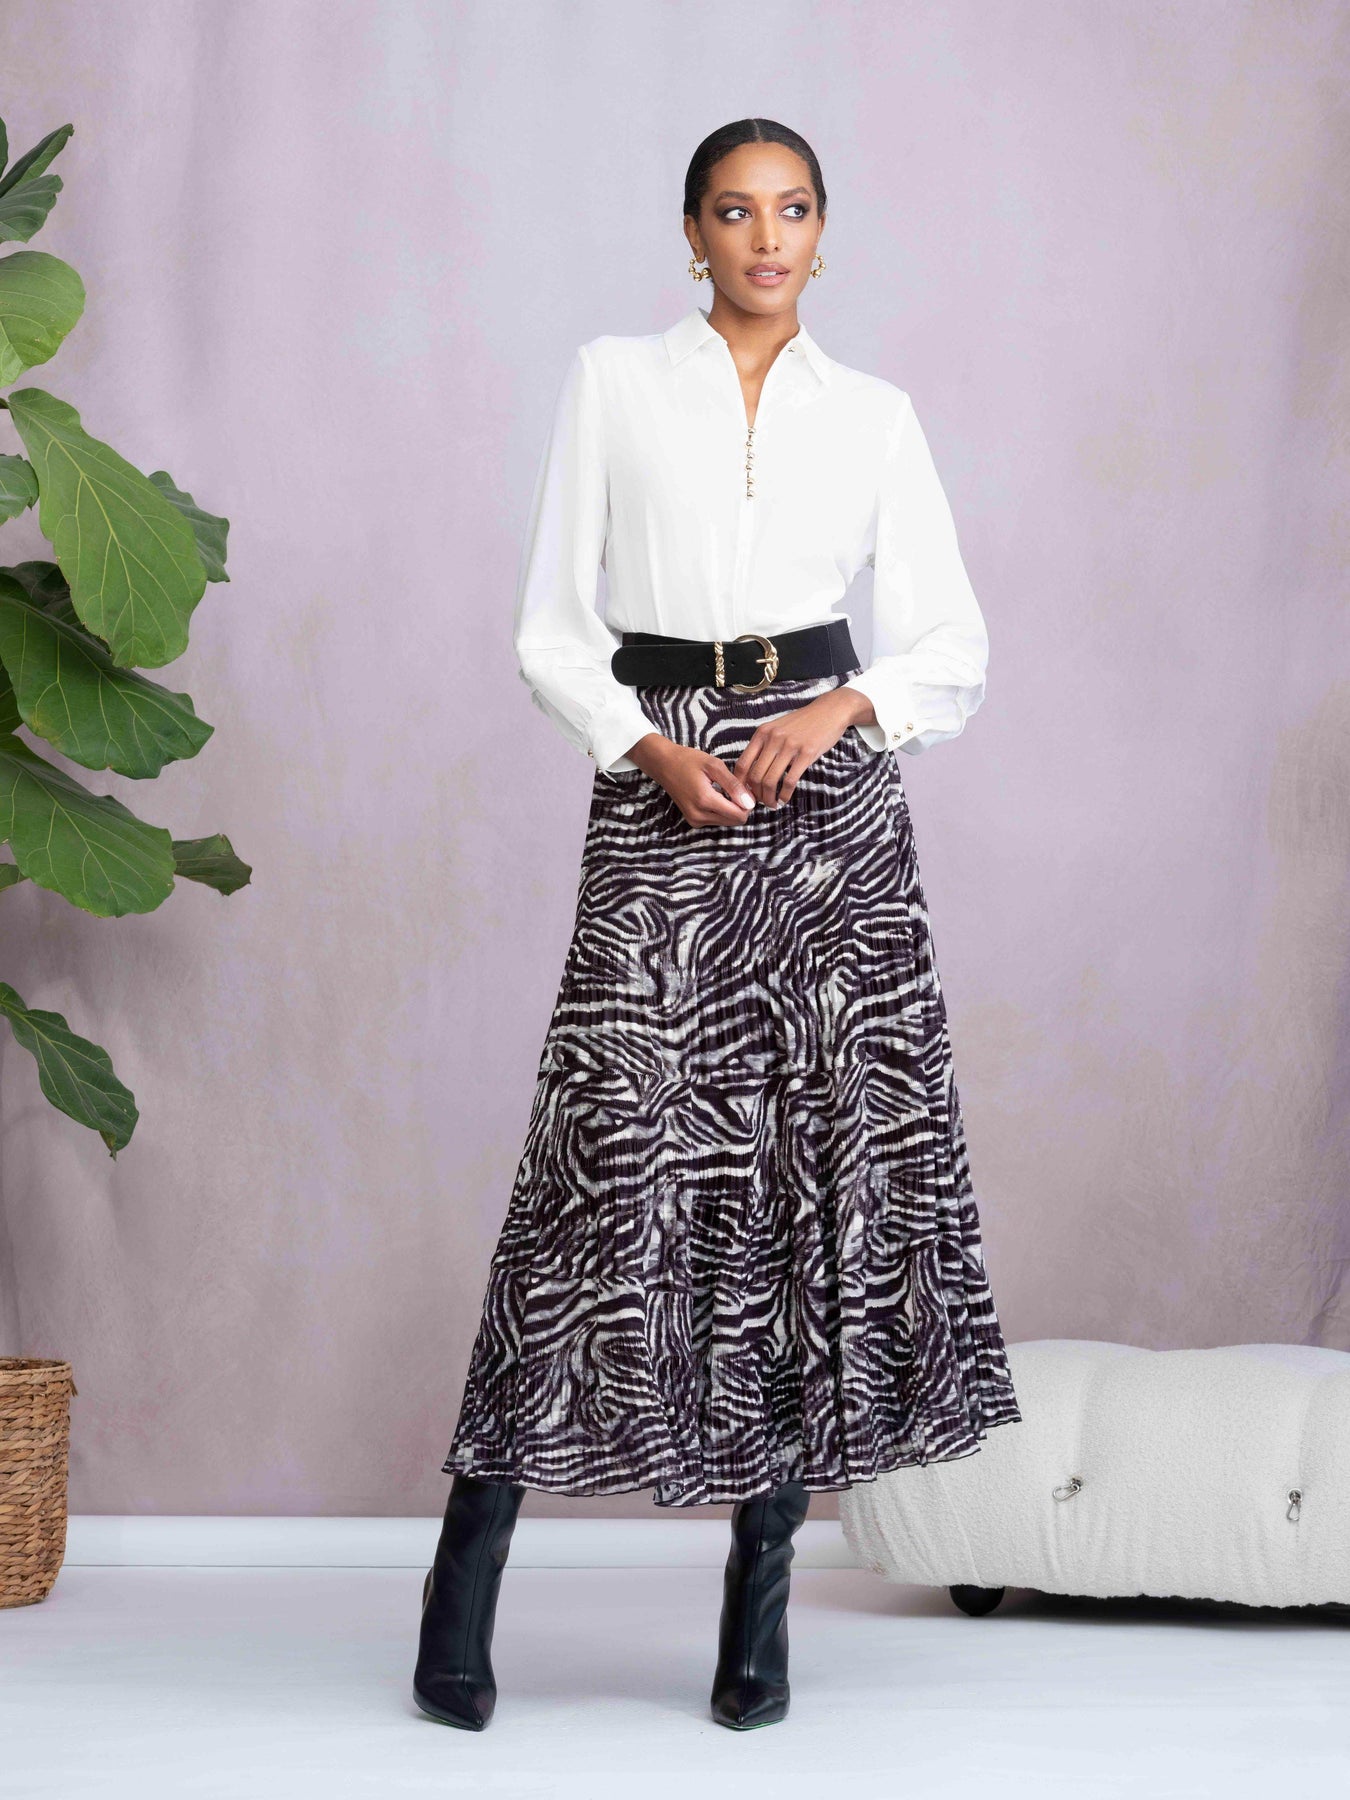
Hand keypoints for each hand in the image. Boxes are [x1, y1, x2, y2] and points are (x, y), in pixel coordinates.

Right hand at [627, 733, 757, 827]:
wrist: (663, 764)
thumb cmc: (688, 760)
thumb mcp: (714, 766)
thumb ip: (733, 785)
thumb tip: (749, 803)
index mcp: (705, 800)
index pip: (739, 815)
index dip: (747, 803)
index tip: (744, 788)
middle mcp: (699, 816)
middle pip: (734, 821)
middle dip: (740, 806)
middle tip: (735, 787)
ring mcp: (695, 820)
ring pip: (727, 822)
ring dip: (731, 808)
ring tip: (723, 789)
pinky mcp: (693, 821)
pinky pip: (716, 820)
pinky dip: (721, 810)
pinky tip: (715, 795)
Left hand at [733, 686, 874, 806]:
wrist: (829, 711)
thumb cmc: (802, 723)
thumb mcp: (777, 729)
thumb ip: (764, 746)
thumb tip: (751, 773)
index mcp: (762, 733)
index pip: (742, 764)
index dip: (740, 784)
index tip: (745, 794)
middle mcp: (772, 739)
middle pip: (755, 776)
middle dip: (756, 795)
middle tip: (760, 802)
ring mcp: (789, 746)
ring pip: (770, 781)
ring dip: (769, 798)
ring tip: (772, 804)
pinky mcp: (806, 754)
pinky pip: (790, 781)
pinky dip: (784, 795)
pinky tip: (784, 799)